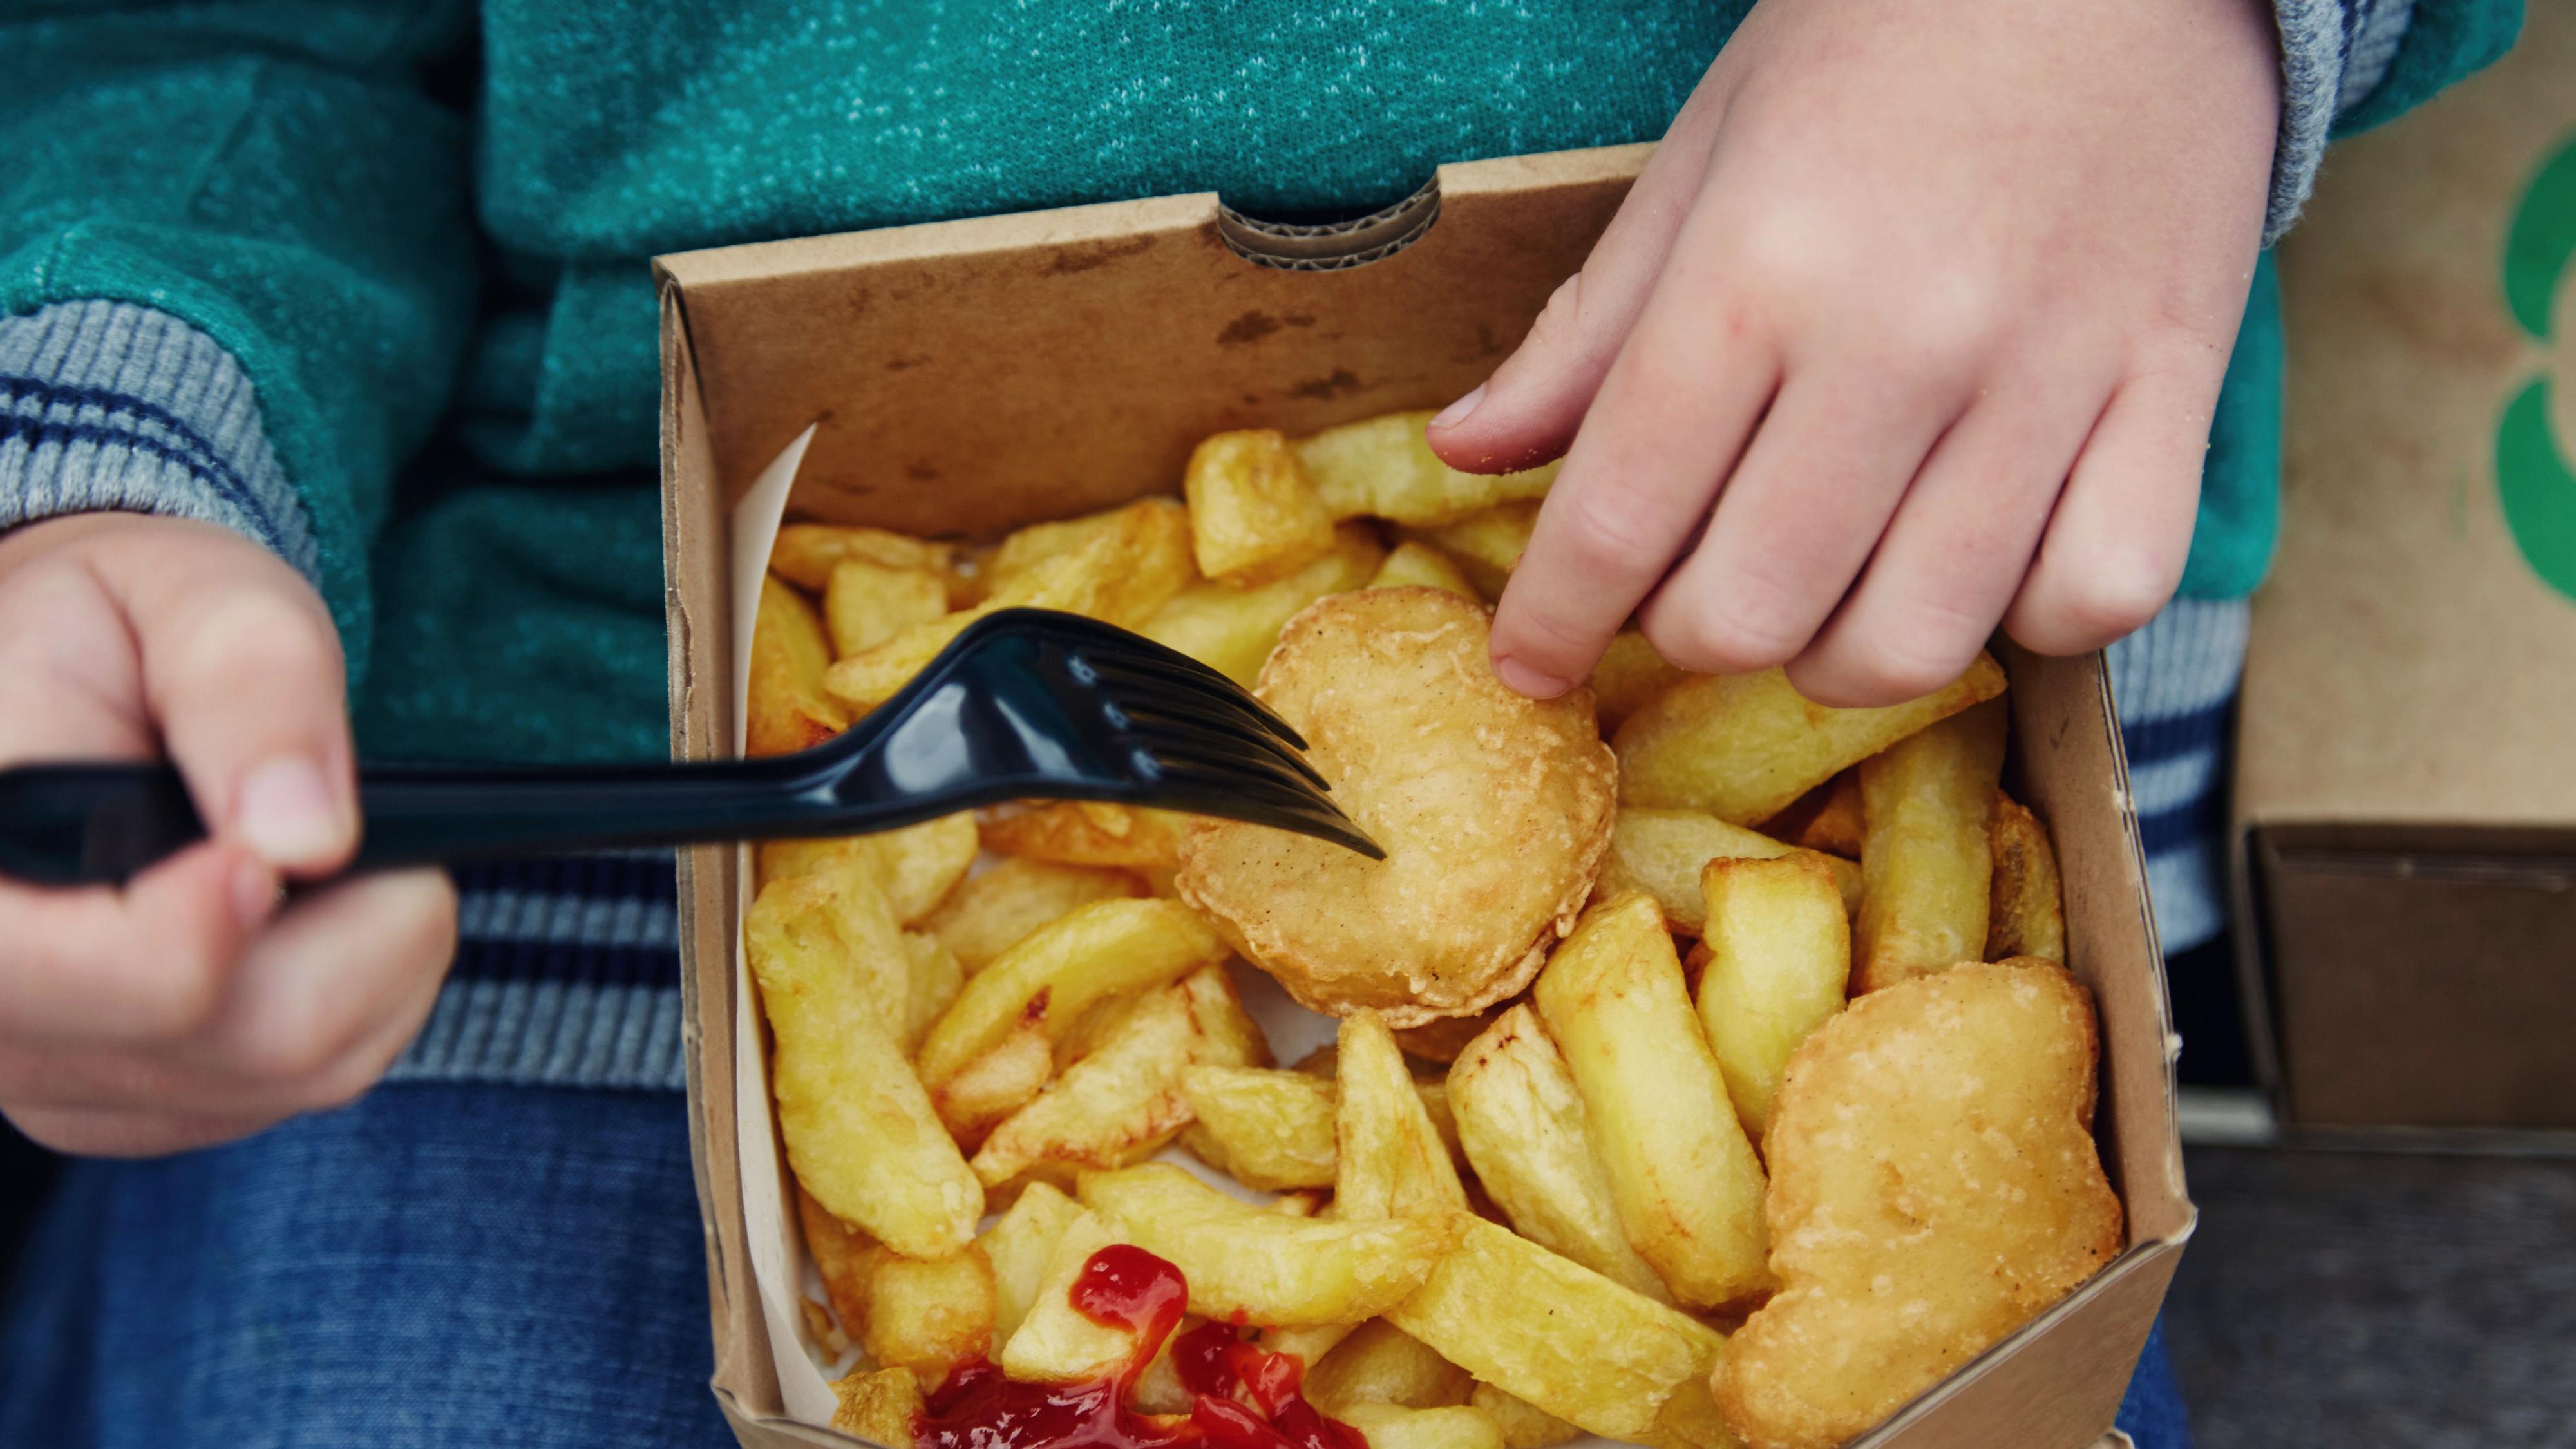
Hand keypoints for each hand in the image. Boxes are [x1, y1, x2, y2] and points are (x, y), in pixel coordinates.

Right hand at [0, 514, 453, 1156]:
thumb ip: (248, 680)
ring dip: (370, 950)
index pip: (76, 975)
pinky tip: (303, 912)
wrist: (72, 688)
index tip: (288, 842)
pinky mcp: (132, 1106)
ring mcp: (57, 1076)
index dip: (207, 926)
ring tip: (315, 845)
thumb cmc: (122, 629)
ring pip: (299, 1065)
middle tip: (335, 814)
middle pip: (244, 1039)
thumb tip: (305, 835)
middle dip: (356, 917)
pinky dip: (356, 992)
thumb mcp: (188, 596)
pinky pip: (306, 1080)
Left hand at [1430, 0, 2278, 704]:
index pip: (1618, 518)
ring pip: (1913, 642)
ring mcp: (2049, 375)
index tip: (1528, 664)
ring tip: (1825, 588)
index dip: (1552, 621)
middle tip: (1691, 585)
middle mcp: (1900, 340)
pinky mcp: (2174, 388)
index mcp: (1754, 273)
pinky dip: (2025, 618)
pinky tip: (1985, 561)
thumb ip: (1587, 330)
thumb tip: (1465, 451)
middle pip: (1751, 613)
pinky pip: (2098, 598)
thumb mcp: (1698, 164)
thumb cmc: (1876, 46)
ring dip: (1837, 657)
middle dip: (1690, 634)